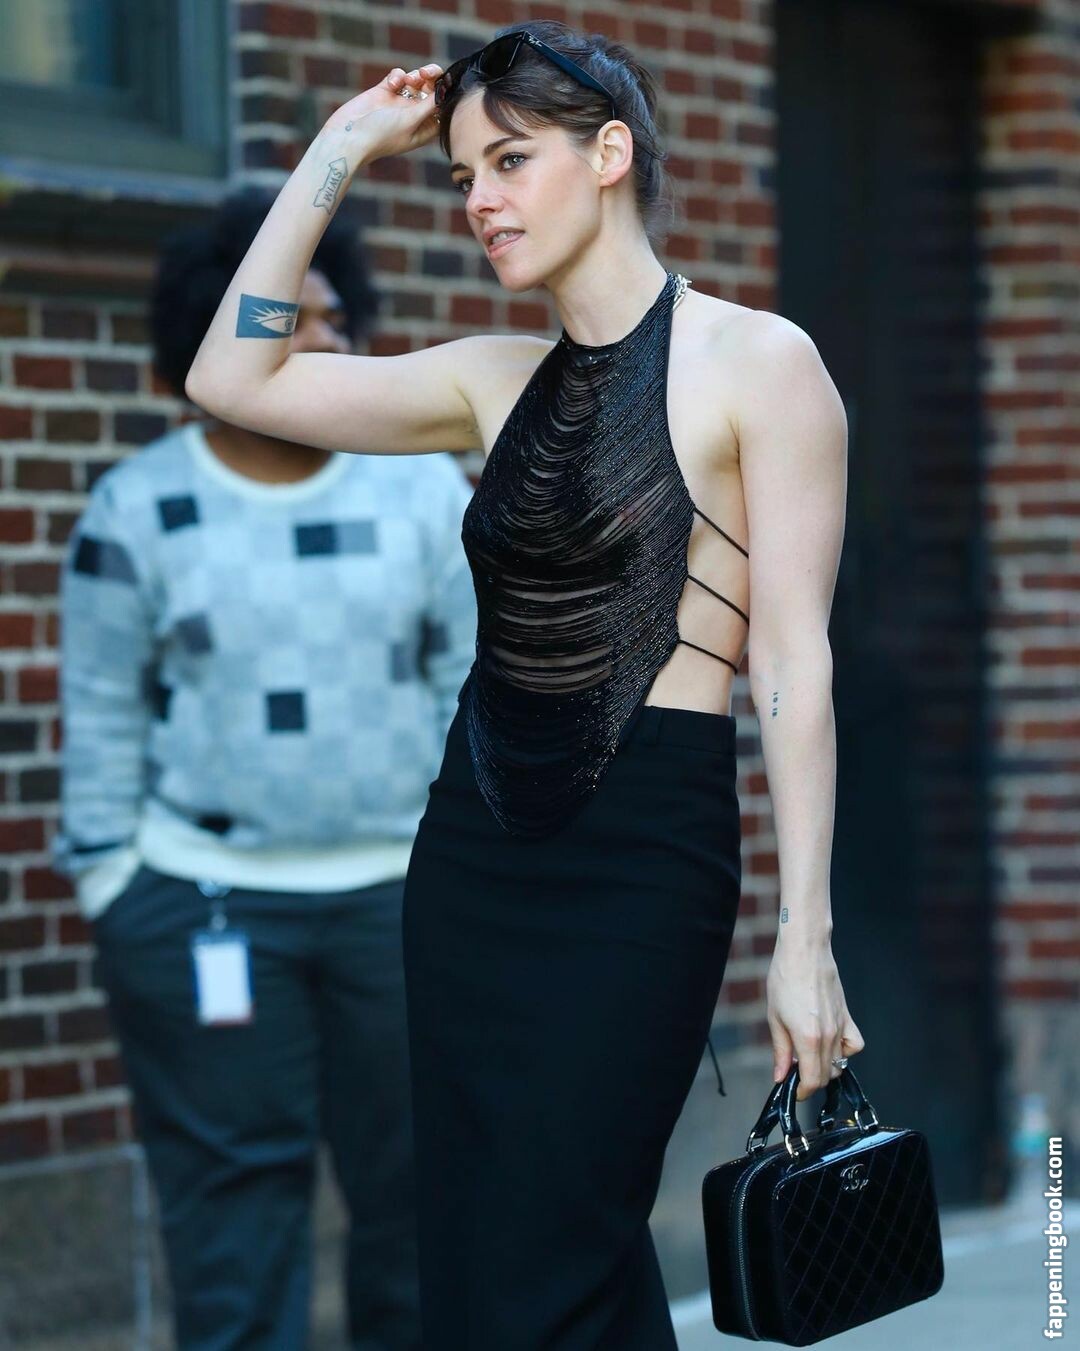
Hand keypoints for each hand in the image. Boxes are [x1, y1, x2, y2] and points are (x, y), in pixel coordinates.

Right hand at [323, 63, 444, 161]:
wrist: (348, 135)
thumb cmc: (381, 135)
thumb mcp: (411, 120)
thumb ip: (429, 105)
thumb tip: (446, 92)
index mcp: (424, 129)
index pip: (443, 109)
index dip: (446, 95)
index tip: (446, 84)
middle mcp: (413, 116)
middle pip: (431, 92)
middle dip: (432, 79)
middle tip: (427, 74)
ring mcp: (399, 103)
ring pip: (416, 81)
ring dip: (416, 75)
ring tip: (410, 79)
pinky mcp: (384, 92)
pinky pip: (398, 77)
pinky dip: (397, 76)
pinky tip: (391, 85)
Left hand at [766, 937, 864, 1101]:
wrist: (804, 952)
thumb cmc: (785, 978)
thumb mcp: (774, 1017)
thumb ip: (780, 1050)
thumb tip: (781, 1075)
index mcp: (808, 1039)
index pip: (812, 1080)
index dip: (802, 1091)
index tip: (794, 1090)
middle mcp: (829, 1036)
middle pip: (827, 1075)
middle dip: (811, 1081)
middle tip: (795, 1071)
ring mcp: (841, 1027)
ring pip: (840, 1063)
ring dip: (825, 1067)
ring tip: (808, 1057)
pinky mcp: (848, 1017)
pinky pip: (854, 1045)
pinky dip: (846, 1051)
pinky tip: (831, 1044)